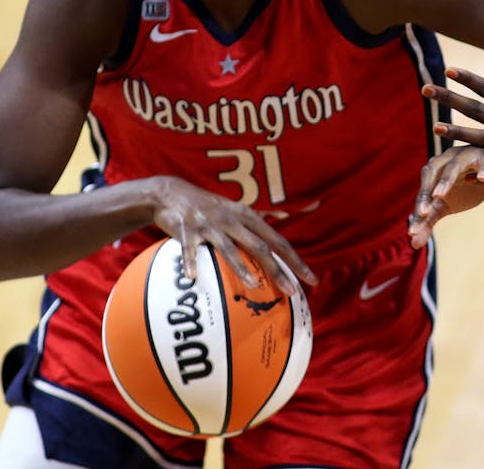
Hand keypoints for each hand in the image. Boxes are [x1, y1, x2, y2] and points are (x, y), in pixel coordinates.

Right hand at [142, 176, 316, 294]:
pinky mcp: (187, 230)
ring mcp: (210, 226)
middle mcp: (232, 221)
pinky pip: (188, 249)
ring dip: (240, 267)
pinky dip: (190, 262)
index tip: (311, 279)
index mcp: (247, 217)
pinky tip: (192, 278)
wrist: (172, 193)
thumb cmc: (209, 206)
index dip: (296, 261)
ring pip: (228, 248)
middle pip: (260, 247)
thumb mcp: (236, 207)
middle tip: (291, 291)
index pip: (278, 241)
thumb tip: (282, 215)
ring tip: (253, 285)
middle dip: (277, 270)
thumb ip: (259, 216)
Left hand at [408, 146, 483, 247]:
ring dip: (446, 179)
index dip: (418, 208)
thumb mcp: (446, 205)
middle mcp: (447, 159)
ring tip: (440, 196)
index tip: (414, 230)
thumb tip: (414, 244)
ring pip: (455, 164)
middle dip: (427, 190)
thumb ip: (428, 221)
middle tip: (424, 212)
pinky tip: (482, 179)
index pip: (424, 189)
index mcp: (435, 170)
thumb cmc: (465, 184)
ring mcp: (467, 155)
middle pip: (432, 170)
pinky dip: (483, 169)